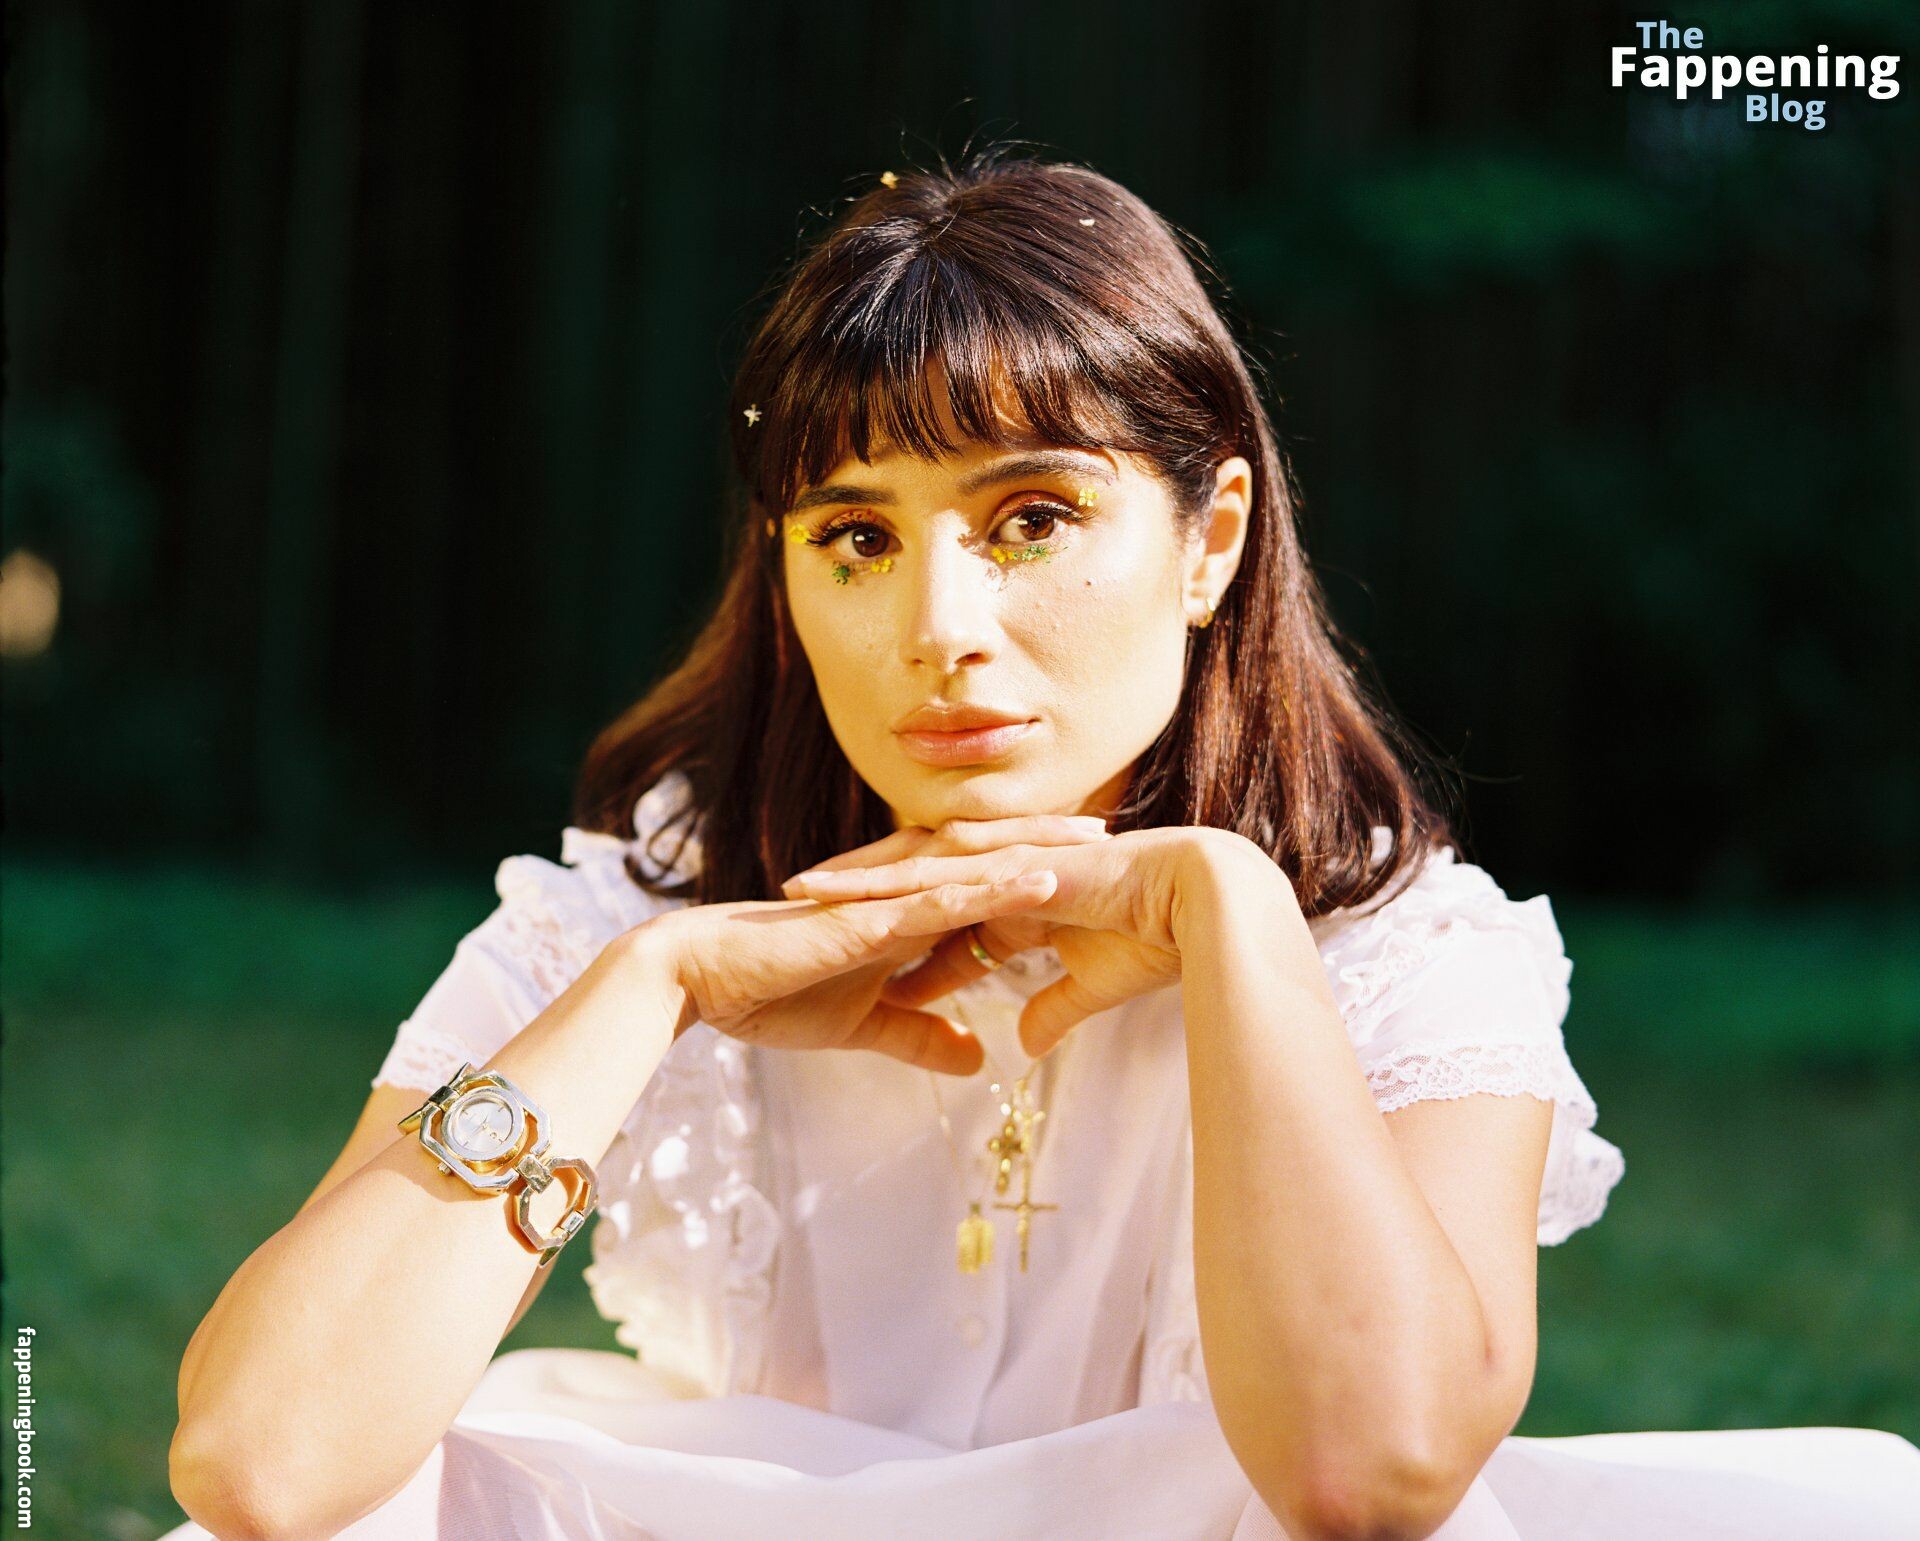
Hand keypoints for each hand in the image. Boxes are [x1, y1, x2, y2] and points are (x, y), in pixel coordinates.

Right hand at [639, 815, 1112, 1073]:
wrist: (703, 982)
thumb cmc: (773, 994)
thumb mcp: (865, 1027)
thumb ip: (921, 1036)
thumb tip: (978, 1058)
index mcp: (905, 918)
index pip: (985, 892)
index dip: (1039, 879)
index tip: (1097, 874)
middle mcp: (902, 899)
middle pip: (990, 866)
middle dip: (1052, 851)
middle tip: (1118, 838)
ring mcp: (886, 905)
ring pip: (975, 873)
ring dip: (1037, 855)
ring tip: (1095, 843)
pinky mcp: (867, 922)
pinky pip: (940, 904)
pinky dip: (992, 891)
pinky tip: (1038, 882)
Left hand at [785, 825, 1255, 1058]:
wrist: (1205, 905)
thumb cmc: (1161, 941)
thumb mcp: (1090, 987)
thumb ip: (1052, 1010)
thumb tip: (1020, 1043)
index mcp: (1020, 896)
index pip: (945, 911)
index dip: (897, 928)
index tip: (847, 945)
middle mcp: (1004, 872)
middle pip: (915, 880)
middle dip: (857, 891)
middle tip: (797, 904)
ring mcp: (1005, 864)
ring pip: (914, 870)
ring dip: (857, 880)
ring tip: (798, 891)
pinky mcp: (1010, 868)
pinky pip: (939, 875)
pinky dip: (889, 883)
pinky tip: (846, 892)